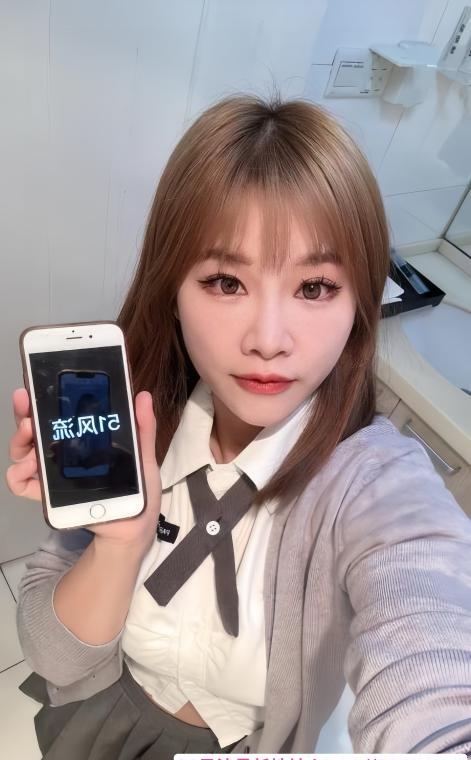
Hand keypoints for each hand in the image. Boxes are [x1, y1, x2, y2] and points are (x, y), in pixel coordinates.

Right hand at [7, 389, 160, 554]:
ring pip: (23, 451)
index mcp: (83, 439)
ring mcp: (53, 474)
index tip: (37, 386)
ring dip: (21, 440)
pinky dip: (18, 473)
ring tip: (30, 433)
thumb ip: (143, 428)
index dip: (44, 399)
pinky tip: (30, 467)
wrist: (135, 528)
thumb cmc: (139, 491)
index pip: (58, 414)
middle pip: (34, 428)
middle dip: (25, 413)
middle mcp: (63, 453)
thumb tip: (142, 395)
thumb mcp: (144, 456)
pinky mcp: (48, 496)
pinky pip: (21, 483)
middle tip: (27, 405)